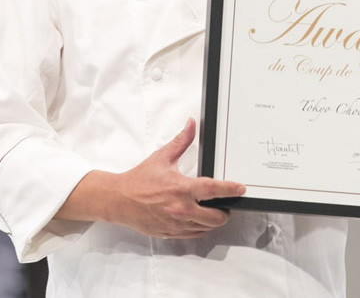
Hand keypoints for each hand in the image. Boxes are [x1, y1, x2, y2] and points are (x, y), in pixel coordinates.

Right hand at [66, 119, 244, 238]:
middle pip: (216, 217)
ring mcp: (176, 224)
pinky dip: (200, 228)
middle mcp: (181, 209)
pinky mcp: (171, 233)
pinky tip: (198, 219)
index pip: (213, 190)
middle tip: (225, 203)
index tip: (241, 188)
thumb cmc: (139, 179)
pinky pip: (194, 235)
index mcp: (181, 189)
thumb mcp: (161, 157)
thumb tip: (192, 124)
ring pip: (207, 228)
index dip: (230, 189)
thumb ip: (180, 141)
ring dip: (213, 220)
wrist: (119, 200)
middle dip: (225, 210)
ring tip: (212, 210)